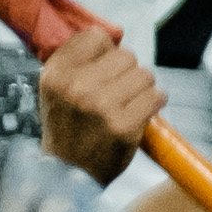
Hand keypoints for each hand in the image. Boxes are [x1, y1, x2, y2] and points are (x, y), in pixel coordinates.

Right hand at [47, 20, 161, 186]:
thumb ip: (76, 63)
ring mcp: (100, 107)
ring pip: (145, 75)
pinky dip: (154, 104)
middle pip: (126, 55)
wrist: (66, 174)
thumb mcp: (54, 91)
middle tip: (117, 92)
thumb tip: (113, 37)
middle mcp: (75, 87)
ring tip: (128, 105)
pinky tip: (139, 115)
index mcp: (54, 75)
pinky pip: (157, 97)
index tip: (102, 68)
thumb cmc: (66, 128)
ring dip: (143, 89)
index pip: (96, 37)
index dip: (106, 51)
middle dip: (128, 72)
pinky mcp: (123, 127)